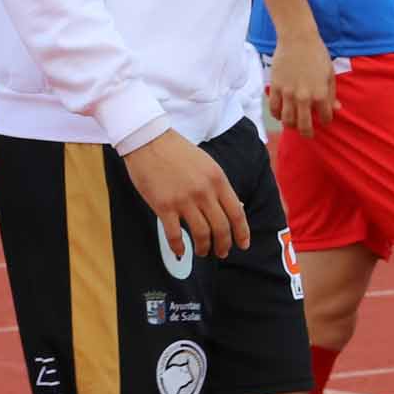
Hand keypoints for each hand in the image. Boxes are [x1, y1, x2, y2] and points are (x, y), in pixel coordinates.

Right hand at [123, 131, 249, 260]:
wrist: (149, 141)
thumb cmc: (178, 152)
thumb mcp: (208, 165)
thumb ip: (220, 187)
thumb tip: (235, 207)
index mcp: (218, 180)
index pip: (236, 213)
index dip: (242, 232)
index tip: (243, 244)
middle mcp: (205, 192)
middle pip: (221, 227)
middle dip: (224, 244)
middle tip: (222, 253)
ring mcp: (184, 200)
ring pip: (201, 233)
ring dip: (204, 247)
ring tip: (203, 252)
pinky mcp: (163, 206)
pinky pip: (175, 234)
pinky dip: (179, 247)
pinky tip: (181, 252)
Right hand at [265, 33, 338, 136]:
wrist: (298, 40)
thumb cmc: (317, 55)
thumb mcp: (330, 74)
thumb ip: (332, 94)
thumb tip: (337, 109)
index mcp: (320, 94)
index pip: (324, 117)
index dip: (325, 120)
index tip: (324, 120)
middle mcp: (304, 97)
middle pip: (303, 124)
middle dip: (307, 132)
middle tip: (308, 135)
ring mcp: (288, 93)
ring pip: (287, 119)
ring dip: (291, 125)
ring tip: (294, 125)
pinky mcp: (276, 87)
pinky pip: (274, 108)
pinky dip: (277, 115)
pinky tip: (281, 115)